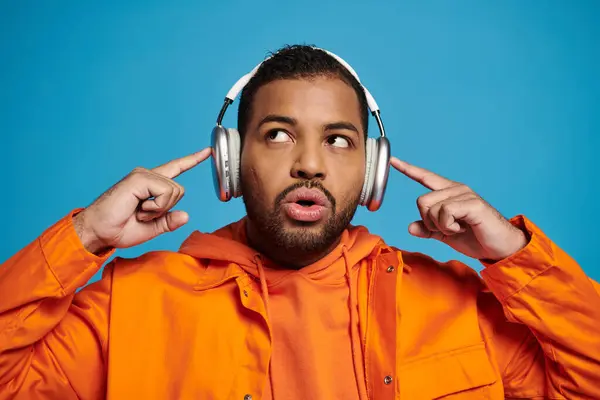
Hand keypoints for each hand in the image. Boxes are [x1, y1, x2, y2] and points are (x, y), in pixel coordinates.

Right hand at [73, 148, 211, 254]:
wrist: (99, 233)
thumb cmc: (120, 229)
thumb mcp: (152, 228)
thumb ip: (169, 221)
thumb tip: (186, 215)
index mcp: (151, 184)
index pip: (176, 169)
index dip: (192, 160)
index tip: (208, 151)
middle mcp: (148, 175)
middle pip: (180, 190)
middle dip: (166, 209)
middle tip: (143, 214)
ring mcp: (143, 175)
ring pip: (174, 192)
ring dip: (159, 209)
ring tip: (139, 212)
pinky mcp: (139, 179)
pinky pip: (165, 193)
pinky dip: (156, 207)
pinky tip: (139, 208)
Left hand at [390, 157, 527, 261]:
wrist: (500, 248)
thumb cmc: (476, 238)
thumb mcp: (445, 234)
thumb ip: (428, 229)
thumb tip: (410, 227)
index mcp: (448, 193)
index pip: (425, 177)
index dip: (408, 169)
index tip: (393, 160)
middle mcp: (455, 189)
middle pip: (421, 200)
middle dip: (428, 221)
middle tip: (447, 228)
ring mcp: (464, 194)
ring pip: (431, 208)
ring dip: (440, 225)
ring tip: (457, 228)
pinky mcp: (472, 203)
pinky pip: (445, 212)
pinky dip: (448, 226)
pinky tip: (462, 228)